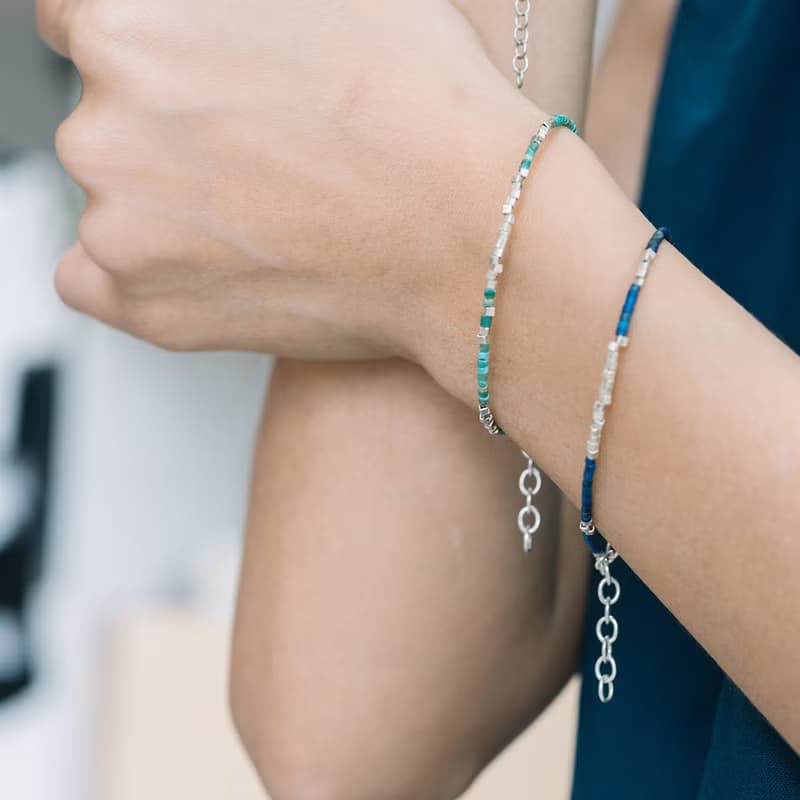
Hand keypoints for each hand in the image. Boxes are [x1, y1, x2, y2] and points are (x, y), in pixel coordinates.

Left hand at [39, 0, 529, 357]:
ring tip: (261, 213)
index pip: (76, 22)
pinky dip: (141, 274)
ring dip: (162, 203)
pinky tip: (206, 264)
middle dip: (164, 128)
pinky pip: (94, 281)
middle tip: (254, 152)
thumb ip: (221, 3)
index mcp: (125, 23)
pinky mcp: (152, 310)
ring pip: (108, 200)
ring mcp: (121, 229)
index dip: (144, 49)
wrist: (472, 231)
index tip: (188, 78)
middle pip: (102, 117)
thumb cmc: (421, 108)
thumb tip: (205, 19)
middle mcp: (101, 127)